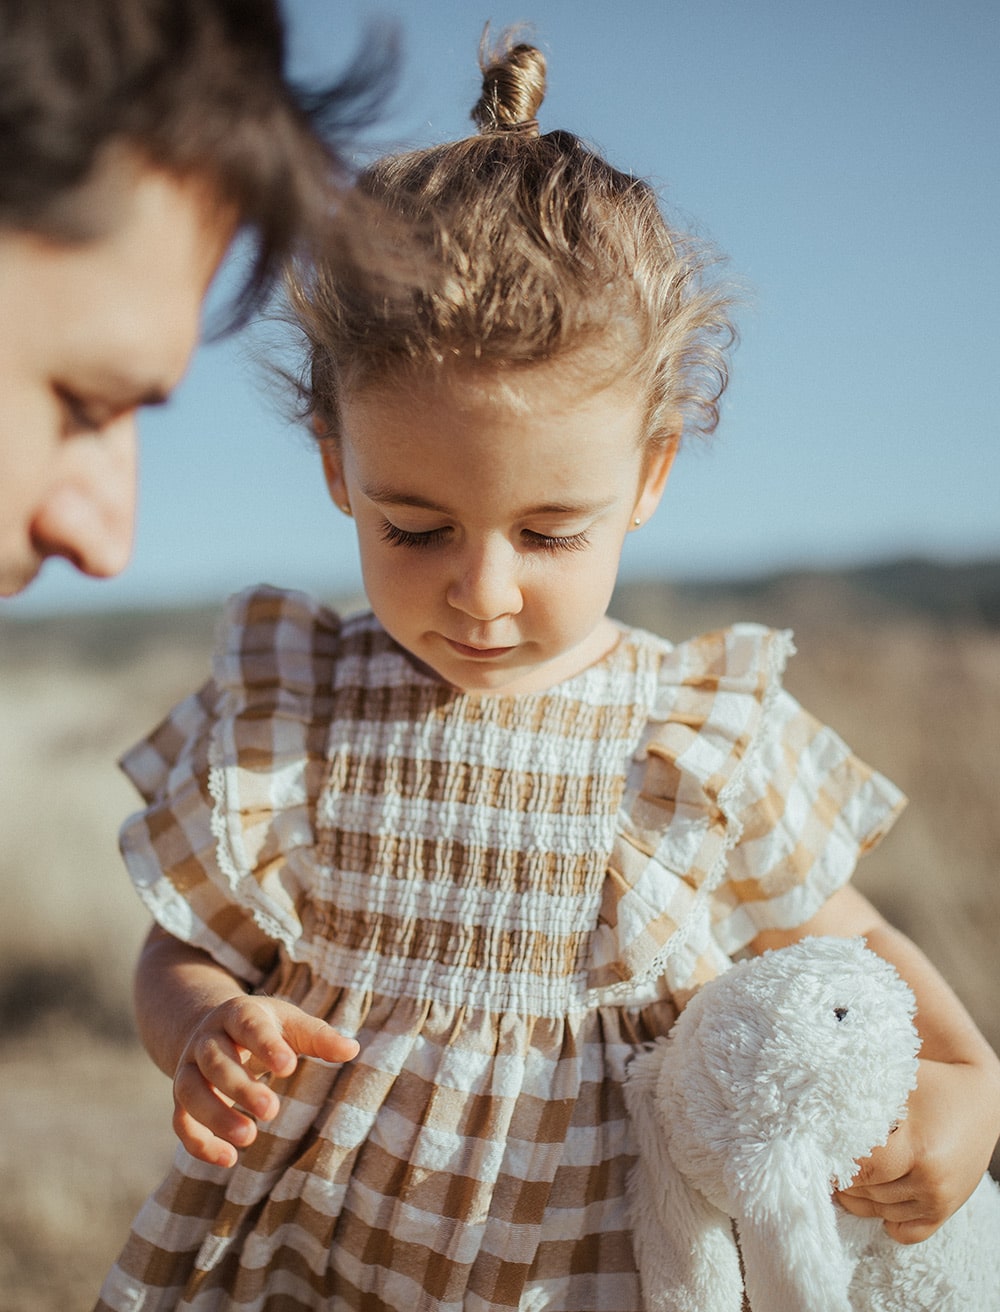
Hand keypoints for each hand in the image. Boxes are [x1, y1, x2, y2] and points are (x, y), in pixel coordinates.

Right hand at [172, 994, 358, 1166]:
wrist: (211, 1027)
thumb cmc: (262, 1027)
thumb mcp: (290, 1023)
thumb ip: (318, 1036)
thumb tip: (353, 1048)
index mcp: (237, 1013)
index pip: (248, 1025)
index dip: (266, 1045)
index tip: (289, 1067)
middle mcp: (207, 1039)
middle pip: (215, 1061)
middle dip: (240, 1087)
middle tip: (272, 1111)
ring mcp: (189, 1068)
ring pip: (190, 1091)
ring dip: (216, 1116)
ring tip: (249, 1138)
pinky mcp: (181, 1097)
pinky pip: (181, 1121)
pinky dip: (198, 1143)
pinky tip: (228, 1160)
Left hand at [835, 1057, 999, 1242]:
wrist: (981, 1102)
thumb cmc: (932, 1085)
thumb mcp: (897, 1081)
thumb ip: (860, 1096)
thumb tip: (814, 1110)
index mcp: (920, 1149)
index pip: (865, 1169)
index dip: (839, 1159)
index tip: (821, 1144)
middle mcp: (932, 1183)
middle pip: (868, 1192)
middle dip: (843, 1176)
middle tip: (824, 1157)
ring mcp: (939, 1203)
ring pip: (879, 1212)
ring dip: (858, 1195)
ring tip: (844, 1170)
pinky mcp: (943, 1214)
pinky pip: (903, 1233)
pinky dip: (884, 1218)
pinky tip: (872, 1194)